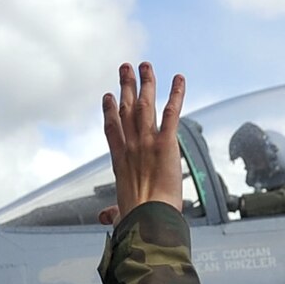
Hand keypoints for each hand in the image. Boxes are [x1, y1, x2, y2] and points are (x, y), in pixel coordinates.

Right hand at [101, 62, 185, 222]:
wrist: (148, 217)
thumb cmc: (135, 217)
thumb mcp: (121, 213)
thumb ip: (113, 211)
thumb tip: (105, 218)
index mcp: (120, 160)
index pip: (112, 129)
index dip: (109, 110)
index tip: (108, 96)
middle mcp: (131, 145)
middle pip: (126, 108)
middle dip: (126, 86)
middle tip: (125, 68)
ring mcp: (147, 142)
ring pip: (145, 104)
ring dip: (146, 83)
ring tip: (145, 65)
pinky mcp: (166, 143)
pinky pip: (171, 113)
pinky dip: (176, 94)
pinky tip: (179, 79)